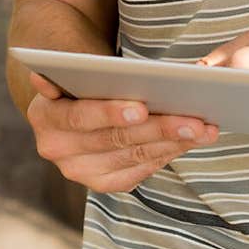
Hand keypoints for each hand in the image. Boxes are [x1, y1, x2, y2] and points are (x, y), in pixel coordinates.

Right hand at [26, 72, 219, 192]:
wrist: (72, 99)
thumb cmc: (86, 76)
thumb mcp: (82, 66)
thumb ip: (91, 68)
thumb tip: (116, 72)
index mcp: (44, 114)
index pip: (80, 116)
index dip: (111, 113)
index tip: (142, 107)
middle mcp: (55, 148)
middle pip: (114, 140)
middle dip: (159, 128)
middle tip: (195, 121)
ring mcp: (76, 170)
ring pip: (131, 158)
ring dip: (171, 143)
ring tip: (204, 130)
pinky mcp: (100, 182)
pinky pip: (137, 172)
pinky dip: (165, 155)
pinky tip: (189, 142)